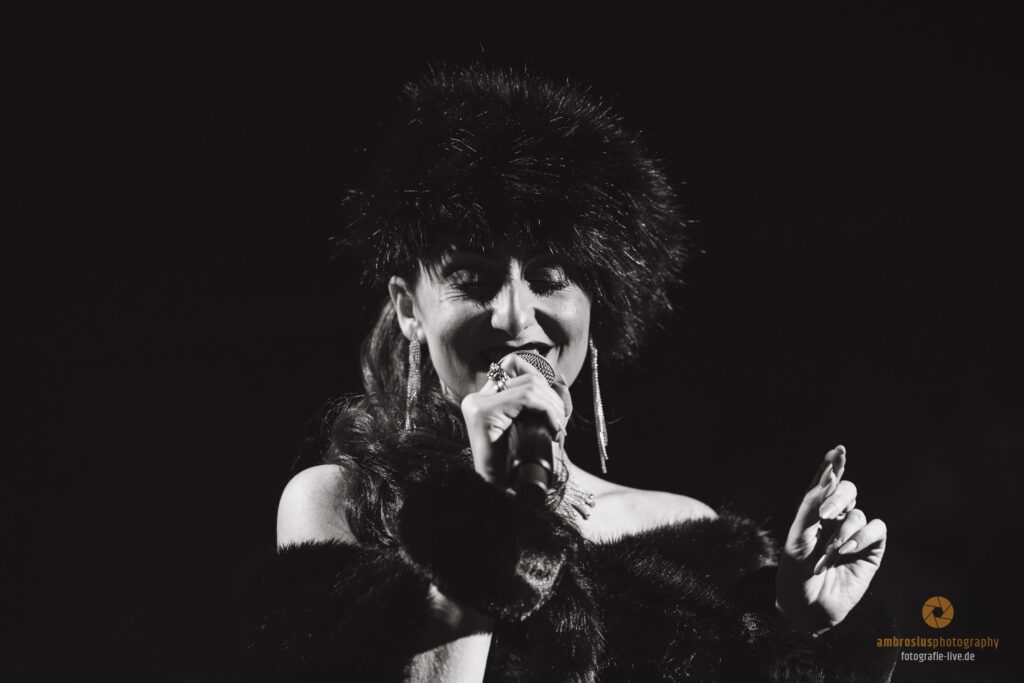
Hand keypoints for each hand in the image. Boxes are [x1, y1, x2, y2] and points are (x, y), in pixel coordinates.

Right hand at [460, 354, 571, 485]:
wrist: (498, 496)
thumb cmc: (516, 467)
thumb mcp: (530, 429)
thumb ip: (539, 406)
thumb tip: (560, 381)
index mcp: (484, 399)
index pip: (514, 365)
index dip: (541, 379)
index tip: (553, 408)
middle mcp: (476, 398)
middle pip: (526, 374)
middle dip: (553, 396)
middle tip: (560, 424)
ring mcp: (477, 404)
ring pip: (530, 385)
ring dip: (553, 405)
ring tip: (557, 429)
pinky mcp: (482, 413)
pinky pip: (526, 398)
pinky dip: (547, 410)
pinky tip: (553, 430)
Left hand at [775, 446, 887, 633]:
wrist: (807, 607)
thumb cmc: (795, 572)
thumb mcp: (797, 536)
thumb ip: (812, 504)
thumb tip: (831, 476)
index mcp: (814, 511)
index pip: (825, 482)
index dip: (832, 465)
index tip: (838, 450)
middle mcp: (835, 518)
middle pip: (847, 490)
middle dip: (838, 496)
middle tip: (825, 513)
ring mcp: (854, 533)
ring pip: (858, 513)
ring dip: (845, 530)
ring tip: (831, 551)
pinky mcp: (871, 550)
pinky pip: (876, 529)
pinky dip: (862, 537)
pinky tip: (847, 550)